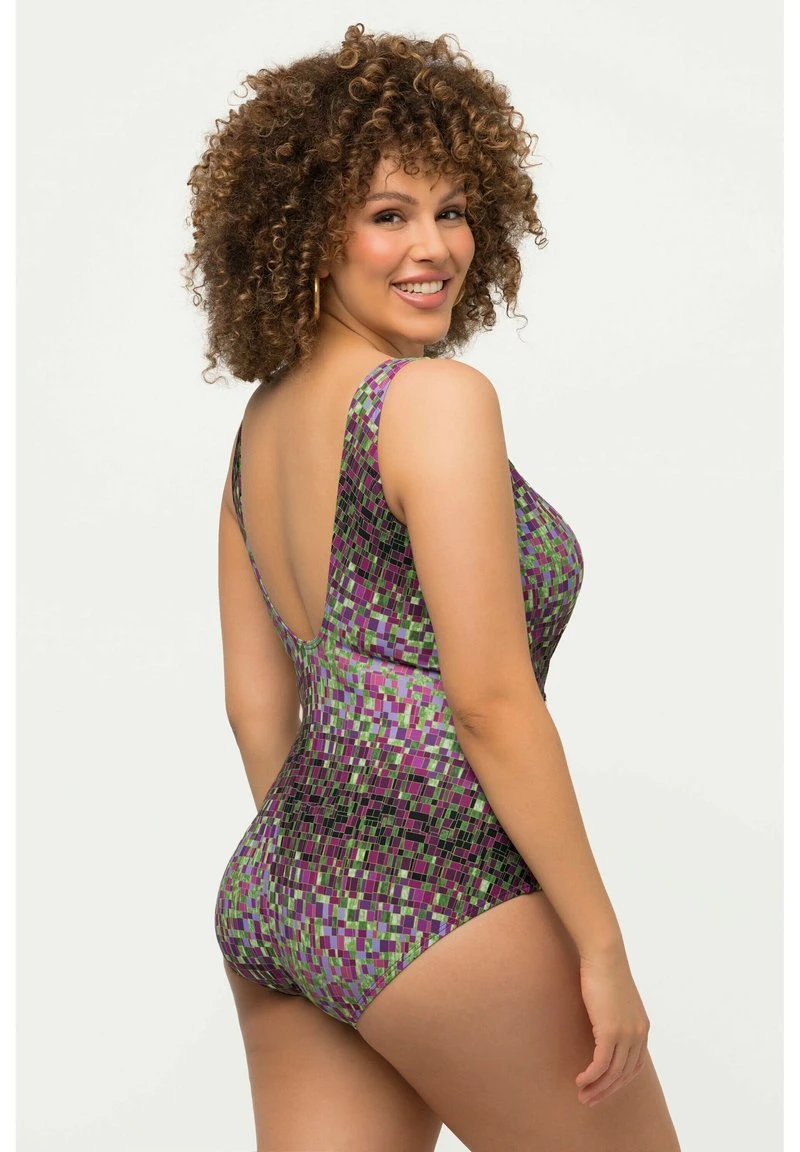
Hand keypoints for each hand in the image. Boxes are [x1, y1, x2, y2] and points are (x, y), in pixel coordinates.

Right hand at [574, 947, 649, 1107]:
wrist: (605, 955)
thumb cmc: (605, 972)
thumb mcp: (615, 1000)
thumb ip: (615, 1017)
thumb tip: (603, 1027)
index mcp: (642, 1028)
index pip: (634, 1067)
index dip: (618, 1083)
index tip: (602, 1090)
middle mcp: (638, 1035)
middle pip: (624, 1075)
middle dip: (606, 1092)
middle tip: (589, 1101)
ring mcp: (626, 1034)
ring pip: (613, 1073)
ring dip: (596, 1088)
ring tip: (582, 1095)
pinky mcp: (611, 1031)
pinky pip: (601, 1064)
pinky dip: (591, 1076)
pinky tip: (580, 1080)